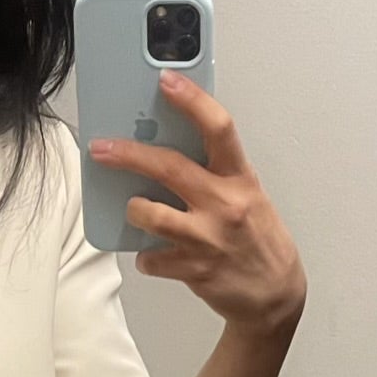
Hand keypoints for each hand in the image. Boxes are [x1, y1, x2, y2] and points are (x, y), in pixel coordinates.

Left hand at [89, 74, 305, 337]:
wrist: (275, 296)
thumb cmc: (259, 240)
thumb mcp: (248, 196)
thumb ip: (215, 174)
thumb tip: (168, 149)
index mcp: (240, 179)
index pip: (218, 128)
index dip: (191, 101)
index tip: (166, 80)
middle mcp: (225, 204)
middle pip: (169, 167)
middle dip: (128, 154)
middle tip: (101, 148)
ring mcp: (208, 239)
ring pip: (151, 214)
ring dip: (134, 210)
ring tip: (134, 209)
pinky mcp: (195, 270)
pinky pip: (152, 259)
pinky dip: (146, 257)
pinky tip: (154, 255)